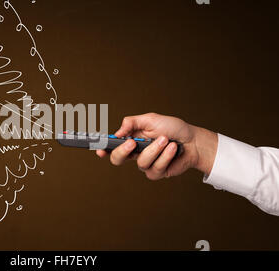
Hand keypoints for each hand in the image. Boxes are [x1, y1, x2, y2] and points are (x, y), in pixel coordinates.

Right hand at [96, 113, 217, 179]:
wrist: (193, 141)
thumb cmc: (173, 128)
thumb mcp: (151, 119)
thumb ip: (132, 123)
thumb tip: (117, 132)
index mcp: (131, 139)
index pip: (112, 146)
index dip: (103, 149)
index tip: (99, 150)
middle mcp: (135, 152)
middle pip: (118, 159)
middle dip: (123, 151)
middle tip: (132, 143)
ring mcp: (146, 164)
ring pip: (141, 162)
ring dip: (155, 149)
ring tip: (166, 140)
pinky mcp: (156, 172)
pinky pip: (155, 168)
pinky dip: (165, 157)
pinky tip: (173, 149)